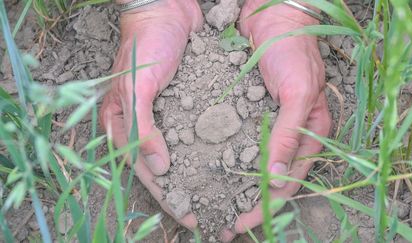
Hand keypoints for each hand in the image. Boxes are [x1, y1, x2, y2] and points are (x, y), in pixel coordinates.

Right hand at [100, 0, 202, 228]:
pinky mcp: (187, 103)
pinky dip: (209, 149)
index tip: (189, 216)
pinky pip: (197, 132)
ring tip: (222, 196)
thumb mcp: (137, 86)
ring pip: (183, 154)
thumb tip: (159, 167)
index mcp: (124, 123)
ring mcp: (167, 115)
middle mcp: (145, 124)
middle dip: (185, 193)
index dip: (166, 195)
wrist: (167, 10)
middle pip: (165, 169)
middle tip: (210, 214)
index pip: (144, 170)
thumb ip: (141, 127)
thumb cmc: (146, 45)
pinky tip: (227, 162)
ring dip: (199, 176)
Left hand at [221, 1, 330, 240]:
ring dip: (232, 187)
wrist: (273, 17)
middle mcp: (287, 136)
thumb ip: (288, 135)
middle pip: (266, 181)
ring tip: (208, 203)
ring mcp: (267, 125)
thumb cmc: (293, 51)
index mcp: (307, 136)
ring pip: (250, 166)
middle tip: (220, 223)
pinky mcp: (248, 113)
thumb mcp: (297, 93)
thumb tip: (277, 179)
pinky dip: (224, 160)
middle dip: (245, 203)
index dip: (264, 207)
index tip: (239, 222)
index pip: (286, 183)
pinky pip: (236, 142)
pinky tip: (205, 170)